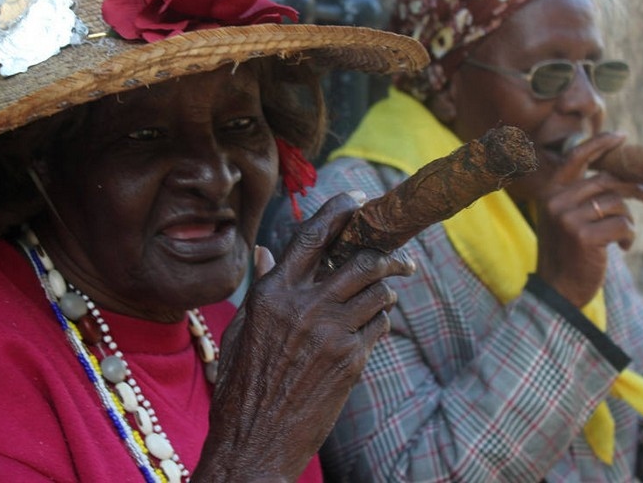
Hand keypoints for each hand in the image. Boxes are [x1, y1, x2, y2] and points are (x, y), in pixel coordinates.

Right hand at [195, 191, 414, 480]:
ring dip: (387, 289)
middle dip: (386, 254)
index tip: (358, 200)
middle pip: (359, 260)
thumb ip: (260, 286)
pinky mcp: (350, 360)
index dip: (338, 211)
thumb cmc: (241, 387)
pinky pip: (379, 326)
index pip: (311, 237)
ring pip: (377, 291)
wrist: (256, 442)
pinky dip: (382, 321)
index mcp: (272, 294)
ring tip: (386, 295)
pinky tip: (373, 327)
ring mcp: (330, 333)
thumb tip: (266, 250)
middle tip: (401, 258)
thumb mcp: (241, 330)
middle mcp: (303, 306)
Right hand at [535, 132, 642, 306]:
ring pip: (617, 204)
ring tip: (623, 238)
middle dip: (634, 189)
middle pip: (606, 181)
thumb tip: (620, 178)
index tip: (621, 136)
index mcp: (549, 193)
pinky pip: (622, 225)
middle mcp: (555, 201)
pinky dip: (628, 237)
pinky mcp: (584, 236)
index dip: (599, 144)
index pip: (575, 159)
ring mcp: (568, 218)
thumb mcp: (567, 220)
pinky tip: (621, 249)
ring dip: (627, 221)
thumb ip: (582, 198)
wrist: (557, 290)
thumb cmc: (567, 254)